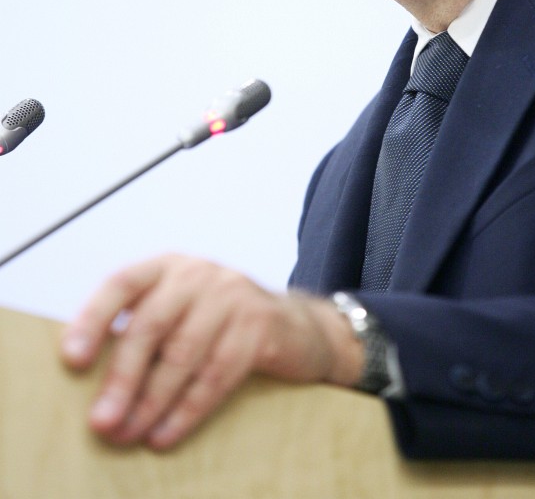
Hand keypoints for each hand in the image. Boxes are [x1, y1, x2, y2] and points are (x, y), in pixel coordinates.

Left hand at [60, 253, 363, 448]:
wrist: (298, 328)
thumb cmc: (221, 324)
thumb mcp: (181, 309)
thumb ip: (142, 326)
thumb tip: (86, 372)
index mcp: (170, 266)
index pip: (122, 283)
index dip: (92, 319)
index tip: (71, 359)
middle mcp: (199, 273)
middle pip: (150, 325)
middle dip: (122, 379)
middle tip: (101, 422)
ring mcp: (233, 297)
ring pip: (182, 355)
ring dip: (151, 402)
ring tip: (129, 434)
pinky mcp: (260, 327)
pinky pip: (216, 375)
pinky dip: (186, 411)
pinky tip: (165, 434)